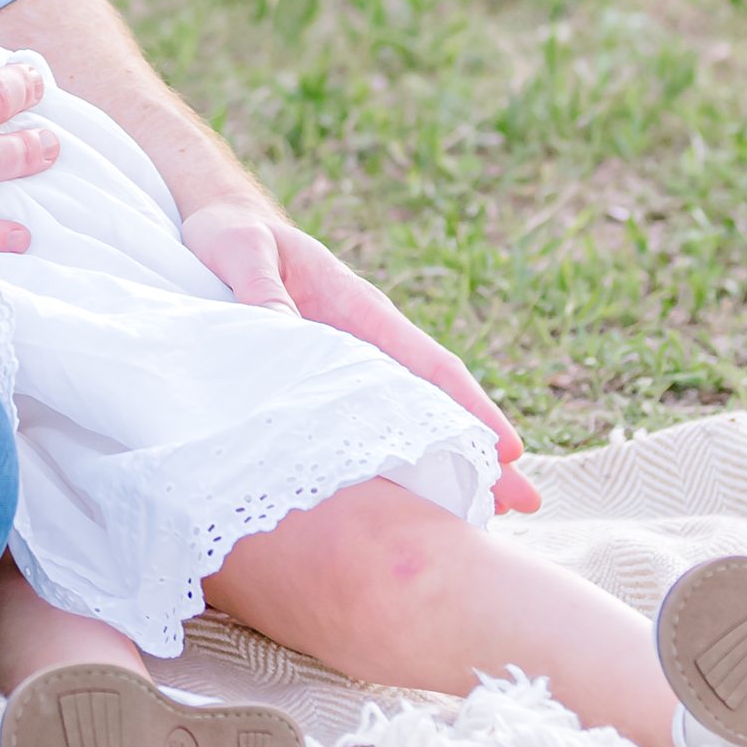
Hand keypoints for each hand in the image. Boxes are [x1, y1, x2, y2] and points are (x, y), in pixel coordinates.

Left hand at [182, 197, 539, 514]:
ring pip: (406, 421)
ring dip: (444, 464)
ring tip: (487, 518)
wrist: (221, 227)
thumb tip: (282, 330)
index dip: (469, 406)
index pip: (427, 363)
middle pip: (432, 403)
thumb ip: (258, 286)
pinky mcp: (322, 385)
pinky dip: (394, 459)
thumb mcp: (239, 249)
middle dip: (479, 450)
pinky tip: (407, 502)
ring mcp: (349, 367)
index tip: (509, 449)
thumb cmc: (233, 235)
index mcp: (358, 309)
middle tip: (524, 504)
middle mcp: (366, 343)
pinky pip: (364, 426)